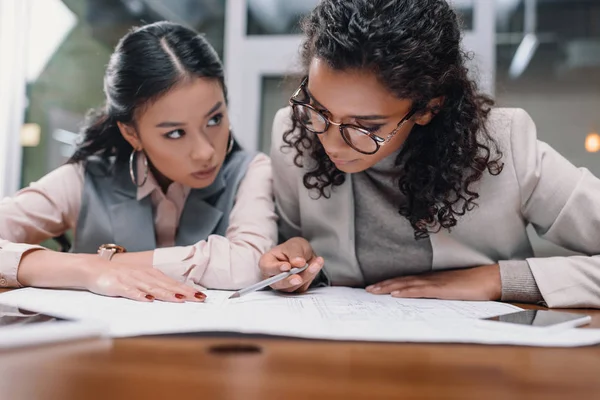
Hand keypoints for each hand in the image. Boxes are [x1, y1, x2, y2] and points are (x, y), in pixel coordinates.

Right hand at [87, 259, 205, 302]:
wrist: (94, 268)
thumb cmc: (120, 276)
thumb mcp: (140, 279)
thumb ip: (156, 286)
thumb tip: (176, 295)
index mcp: (151, 274)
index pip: (173, 283)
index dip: (187, 289)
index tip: (202, 296)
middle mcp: (143, 275)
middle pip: (166, 285)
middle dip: (183, 292)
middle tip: (198, 298)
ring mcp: (130, 279)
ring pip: (151, 287)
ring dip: (166, 294)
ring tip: (179, 300)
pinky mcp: (117, 285)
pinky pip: (129, 291)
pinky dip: (138, 295)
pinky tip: (147, 300)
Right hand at [259, 237, 323, 292]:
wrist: (302, 254)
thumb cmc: (293, 249)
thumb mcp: (294, 245)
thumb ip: (295, 253)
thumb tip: (298, 263)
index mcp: (267, 263)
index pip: (268, 268)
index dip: (276, 268)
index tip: (287, 266)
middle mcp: (272, 277)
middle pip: (278, 283)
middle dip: (290, 280)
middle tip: (299, 278)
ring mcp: (283, 285)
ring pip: (292, 286)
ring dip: (305, 276)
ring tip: (315, 264)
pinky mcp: (294, 289)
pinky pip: (302, 287)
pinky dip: (310, 277)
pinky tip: (316, 266)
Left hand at [365, 264, 501, 300]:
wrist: (490, 278)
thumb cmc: (473, 285)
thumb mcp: (451, 289)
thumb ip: (438, 292)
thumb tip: (428, 297)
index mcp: (431, 279)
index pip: (405, 280)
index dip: (389, 283)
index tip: (375, 286)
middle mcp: (429, 278)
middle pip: (401, 280)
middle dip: (383, 285)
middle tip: (367, 290)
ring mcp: (435, 283)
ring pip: (406, 284)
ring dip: (389, 287)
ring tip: (374, 291)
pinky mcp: (442, 289)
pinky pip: (421, 290)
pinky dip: (406, 292)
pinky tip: (396, 294)